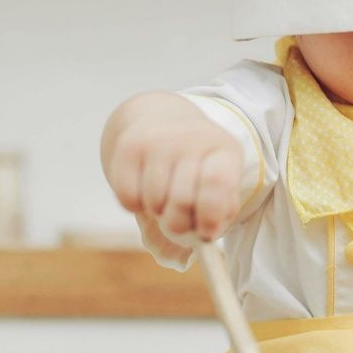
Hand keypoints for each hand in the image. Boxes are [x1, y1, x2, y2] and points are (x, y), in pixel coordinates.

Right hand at [102, 93, 243, 241]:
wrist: (162, 119)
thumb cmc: (199, 166)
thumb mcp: (223, 183)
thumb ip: (221, 213)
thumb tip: (206, 233)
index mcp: (224, 150)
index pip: (217, 182)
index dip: (210, 215)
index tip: (205, 232)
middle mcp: (192, 138)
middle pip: (182, 200)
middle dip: (180, 224)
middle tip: (181, 219)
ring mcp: (159, 140)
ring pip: (154, 202)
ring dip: (158, 212)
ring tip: (165, 198)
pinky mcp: (129, 147)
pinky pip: (128, 198)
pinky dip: (135, 205)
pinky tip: (145, 190)